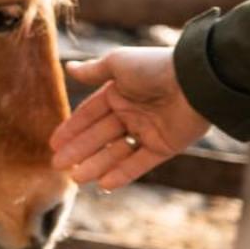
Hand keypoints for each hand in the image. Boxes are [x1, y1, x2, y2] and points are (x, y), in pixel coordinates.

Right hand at [50, 48, 211, 189]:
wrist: (195, 80)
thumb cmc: (154, 67)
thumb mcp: (118, 64)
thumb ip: (93, 71)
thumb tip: (68, 68)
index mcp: (120, 93)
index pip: (89, 114)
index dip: (72, 128)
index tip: (54, 144)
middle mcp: (133, 113)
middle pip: (99, 136)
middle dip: (78, 150)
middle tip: (58, 165)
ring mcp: (148, 131)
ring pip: (116, 152)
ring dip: (96, 165)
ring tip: (76, 178)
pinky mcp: (165, 146)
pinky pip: (140, 163)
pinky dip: (122, 174)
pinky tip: (103, 184)